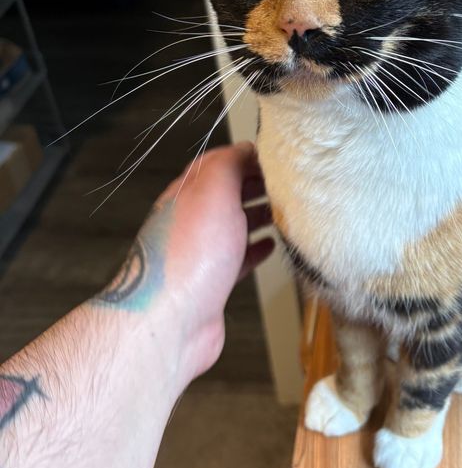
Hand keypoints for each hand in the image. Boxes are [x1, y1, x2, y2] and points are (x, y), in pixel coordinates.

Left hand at [98, 143, 274, 386]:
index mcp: (187, 193)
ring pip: (232, 226)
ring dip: (257, 215)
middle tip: (284, 183)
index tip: (276, 157)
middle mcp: (190, 221)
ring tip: (282, 210)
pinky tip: (270, 246)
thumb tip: (244, 148)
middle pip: (226, 194)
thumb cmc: (189, 256)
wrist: (171, 319)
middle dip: (255, 185)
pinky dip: (255, 249)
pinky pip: (237, 259)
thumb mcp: (213, 191)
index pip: (218, 164)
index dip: (247, 157)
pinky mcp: (211, 282)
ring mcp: (199, 253)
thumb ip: (228, 164)